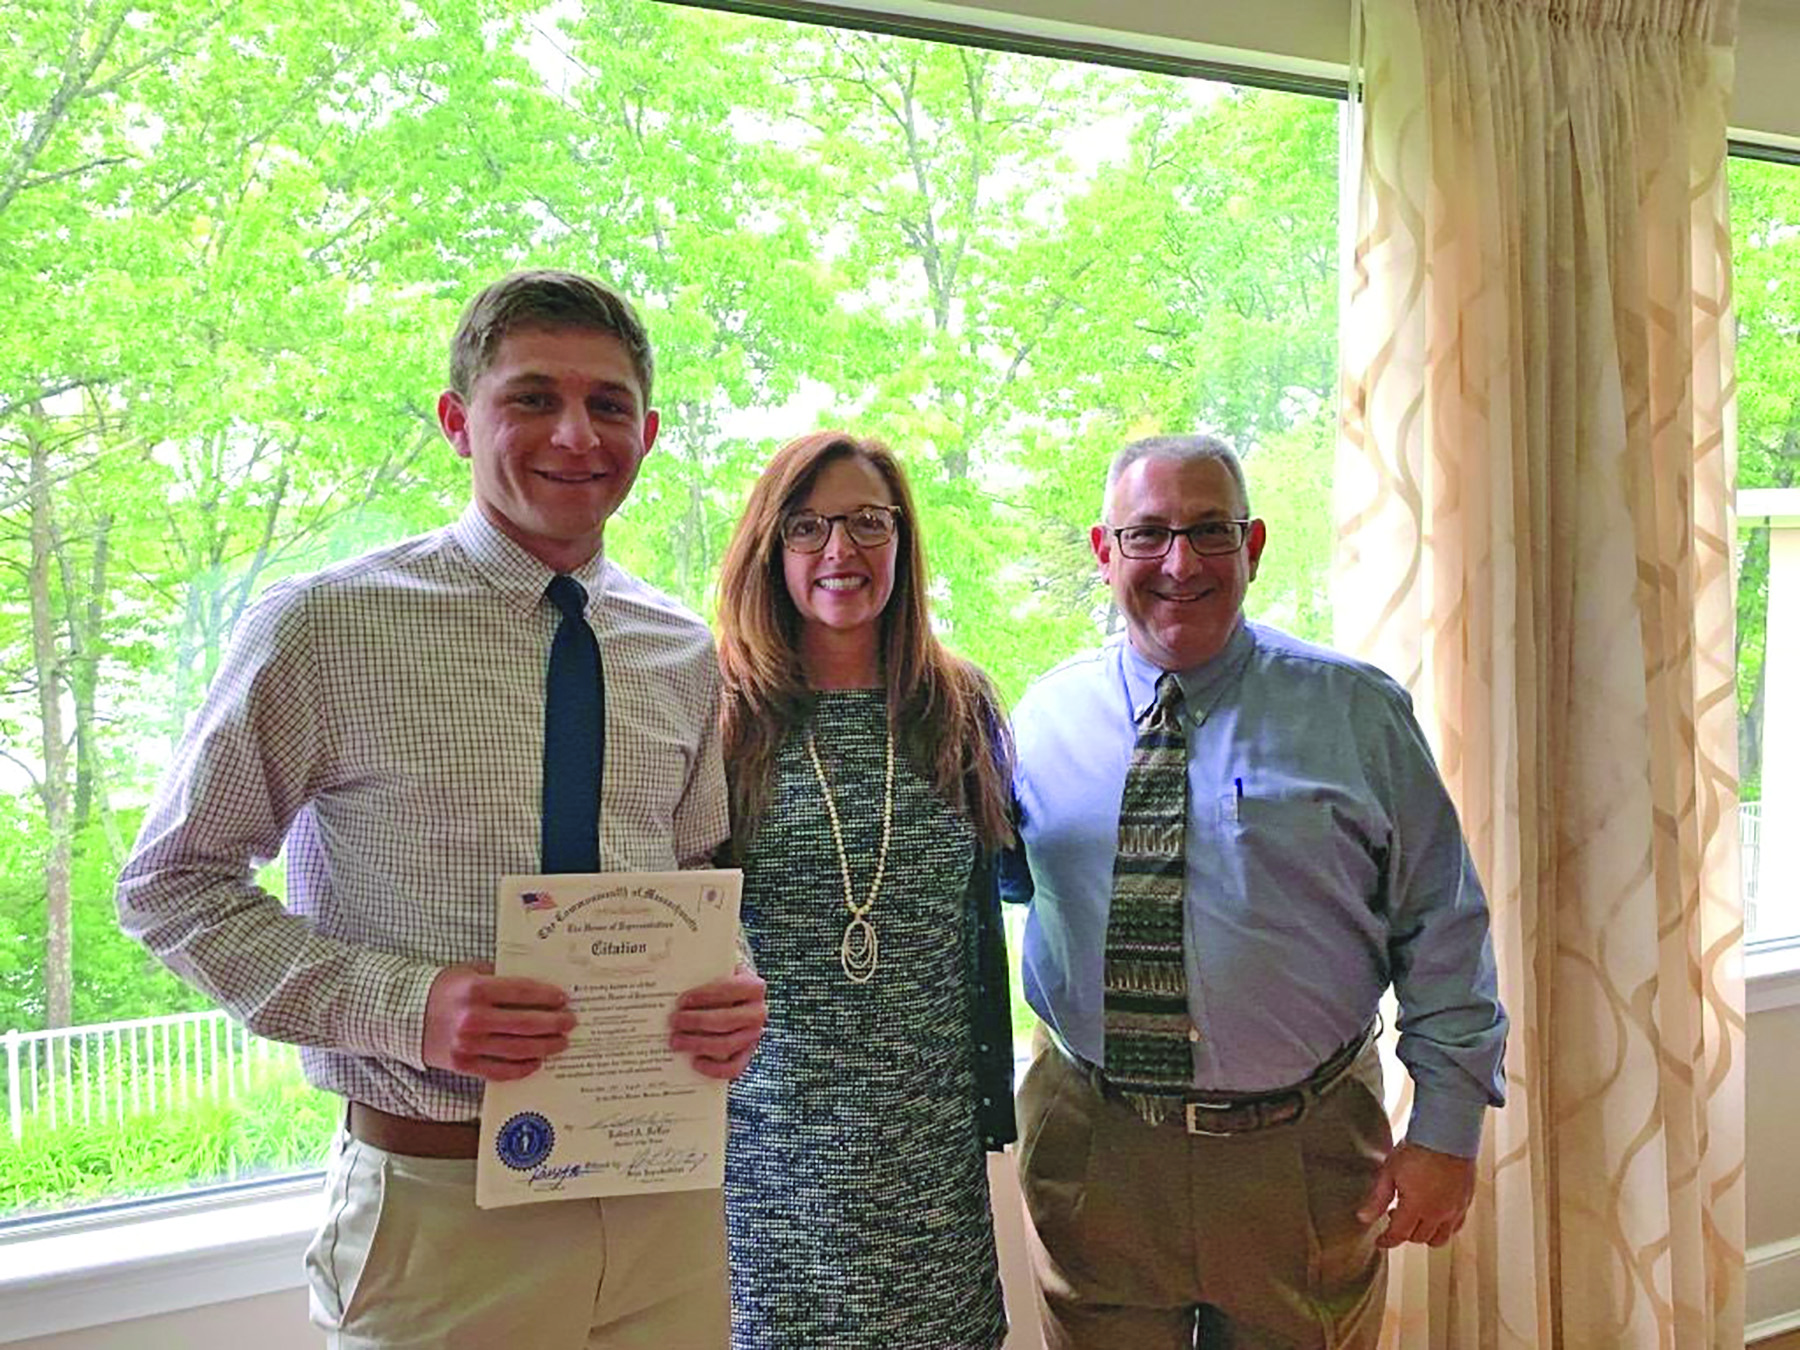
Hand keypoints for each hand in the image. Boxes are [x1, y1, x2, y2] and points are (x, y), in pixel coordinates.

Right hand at [422, 962, 574, 1081]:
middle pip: (525, 1024)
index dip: (547, 997)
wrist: (403, 1015)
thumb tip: (536, 987)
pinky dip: (521, 1068)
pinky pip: (500, 1071)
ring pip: (517, 1049)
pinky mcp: (463, 1065)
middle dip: (554, 1023)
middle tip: (570, 1022)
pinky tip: (536, 1061)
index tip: (563, 999)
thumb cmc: (442, 990)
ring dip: (544, 1047)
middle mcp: (473, 1019)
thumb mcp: (470, 972)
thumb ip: (499, 977)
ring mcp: (468, 1045)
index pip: (522, 992)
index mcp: (476, 990)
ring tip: (561, 1043)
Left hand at [669, 964, 766, 1080]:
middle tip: (673, 1021)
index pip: (731, 989)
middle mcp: (758, 1012)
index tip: (682, 1000)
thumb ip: (701, 971)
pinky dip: (714, 1069)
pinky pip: (734, 1067)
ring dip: (698, 1044)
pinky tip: (695, 1062)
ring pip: (727, 1045)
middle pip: (727, 1020)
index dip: (706, 995)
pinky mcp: (746, 1054)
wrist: (734, 997)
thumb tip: (672, 978)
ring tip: (675, 1041)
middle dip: (697, 1022)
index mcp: (754, 986)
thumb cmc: (719, 983)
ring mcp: (753, 1035)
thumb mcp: (715, 970)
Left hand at [1356, 1139, 1475, 1247]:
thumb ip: (1377, 1199)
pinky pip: (1456, 1226)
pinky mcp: (1465, 1202)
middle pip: (1419, 1238)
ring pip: (1440, 1238)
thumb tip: (1363, 1218)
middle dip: (1404, 1232)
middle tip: (1395, 1216)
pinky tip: (1435, 1214)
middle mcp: (1438, 1214)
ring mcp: (1454, 1210)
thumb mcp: (1389, 1172)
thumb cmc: (1418, 1150)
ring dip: (1425, 1234)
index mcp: (1417, 1208)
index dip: (1387, 1241)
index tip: (1380, 1241)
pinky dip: (1444, 1227)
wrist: (1447, 1136)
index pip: (1400, 1235)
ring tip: (1416, 1216)